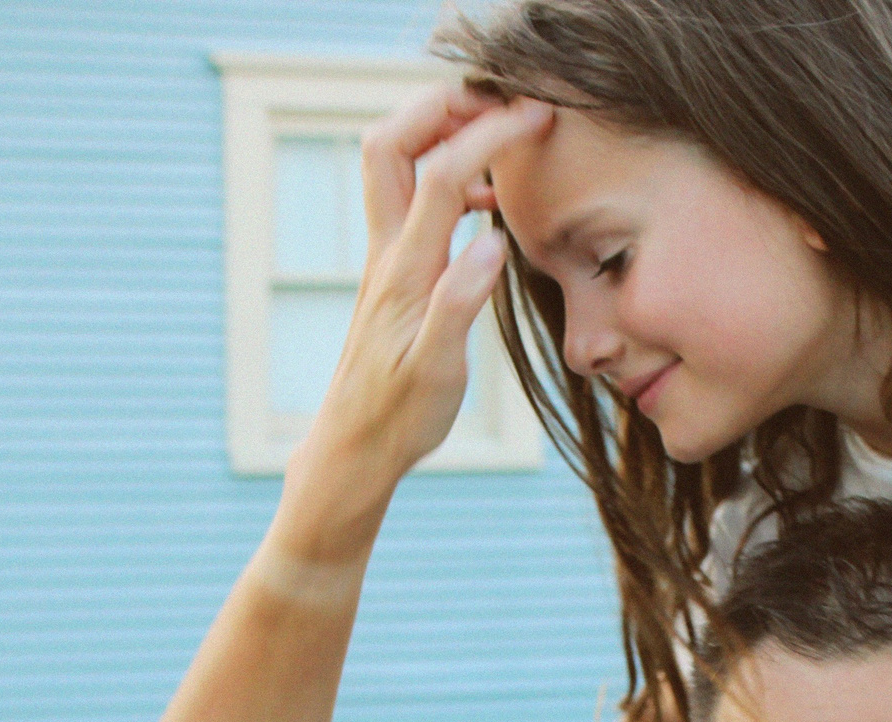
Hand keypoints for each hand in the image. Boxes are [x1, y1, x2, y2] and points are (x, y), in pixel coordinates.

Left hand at [279, 90, 553, 527]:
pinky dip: (448, 176)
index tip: (536, 118)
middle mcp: (387, 253)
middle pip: (391, 142)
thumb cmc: (398, 418)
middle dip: (441, 106)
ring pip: (394, 163)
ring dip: (439, 132)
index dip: (487, 135)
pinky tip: (487, 202)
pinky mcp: (394, 272)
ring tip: (497, 134)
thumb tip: (491, 241)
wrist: (355, 447)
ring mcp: (386, 258)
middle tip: (499, 104)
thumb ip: (459, 304)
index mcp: (405, 270)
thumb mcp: (437, 372)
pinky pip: (412, 198)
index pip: (440, 174)